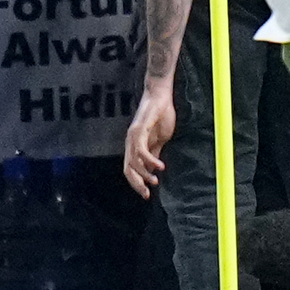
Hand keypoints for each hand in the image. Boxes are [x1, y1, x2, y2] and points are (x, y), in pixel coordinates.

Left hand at [122, 83, 175, 197]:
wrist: (161, 96)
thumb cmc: (161, 115)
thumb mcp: (160, 140)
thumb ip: (155, 154)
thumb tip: (152, 171)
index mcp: (134, 146)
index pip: (130, 169)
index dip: (137, 183)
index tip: (147, 194)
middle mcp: (130, 142)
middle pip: (128, 169)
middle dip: (136, 184)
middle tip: (147, 193)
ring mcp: (133, 136)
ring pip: (133, 162)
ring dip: (144, 174)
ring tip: (155, 181)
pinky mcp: (139, 130)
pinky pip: (141, 150)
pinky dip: (150, 161)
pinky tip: (160, 166)